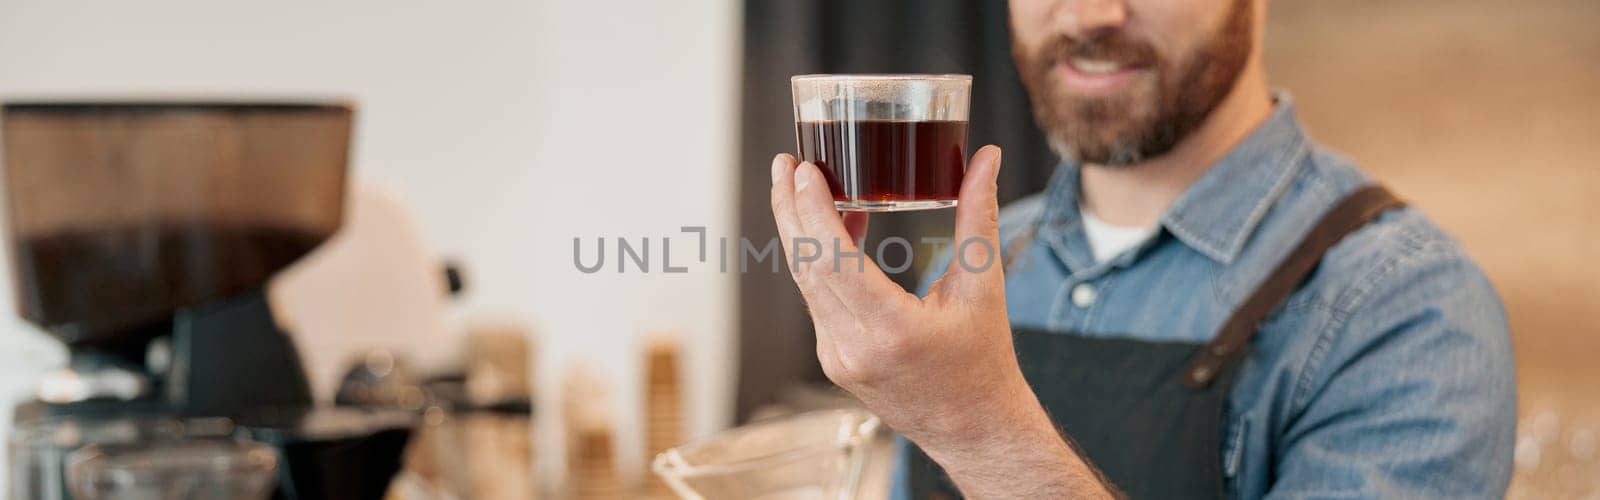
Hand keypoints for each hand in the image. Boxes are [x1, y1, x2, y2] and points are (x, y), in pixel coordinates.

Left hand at [768, 146, 1028, 444]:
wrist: (973, 429)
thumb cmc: (984, 362)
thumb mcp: (985, 288)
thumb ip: (979, 218)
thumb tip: (987, 158)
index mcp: (891, 330)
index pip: (833, 261)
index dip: (812, 211)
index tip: (803, 170)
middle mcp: (853, 347)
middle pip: (806, 267)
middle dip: (790, 209)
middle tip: (787, 162)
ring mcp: (837, 357)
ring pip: (805, 283)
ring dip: (799, 232)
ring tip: (797, 183)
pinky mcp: (834, 359)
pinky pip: (816, 300)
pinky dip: (817, 260)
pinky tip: (828, 226)